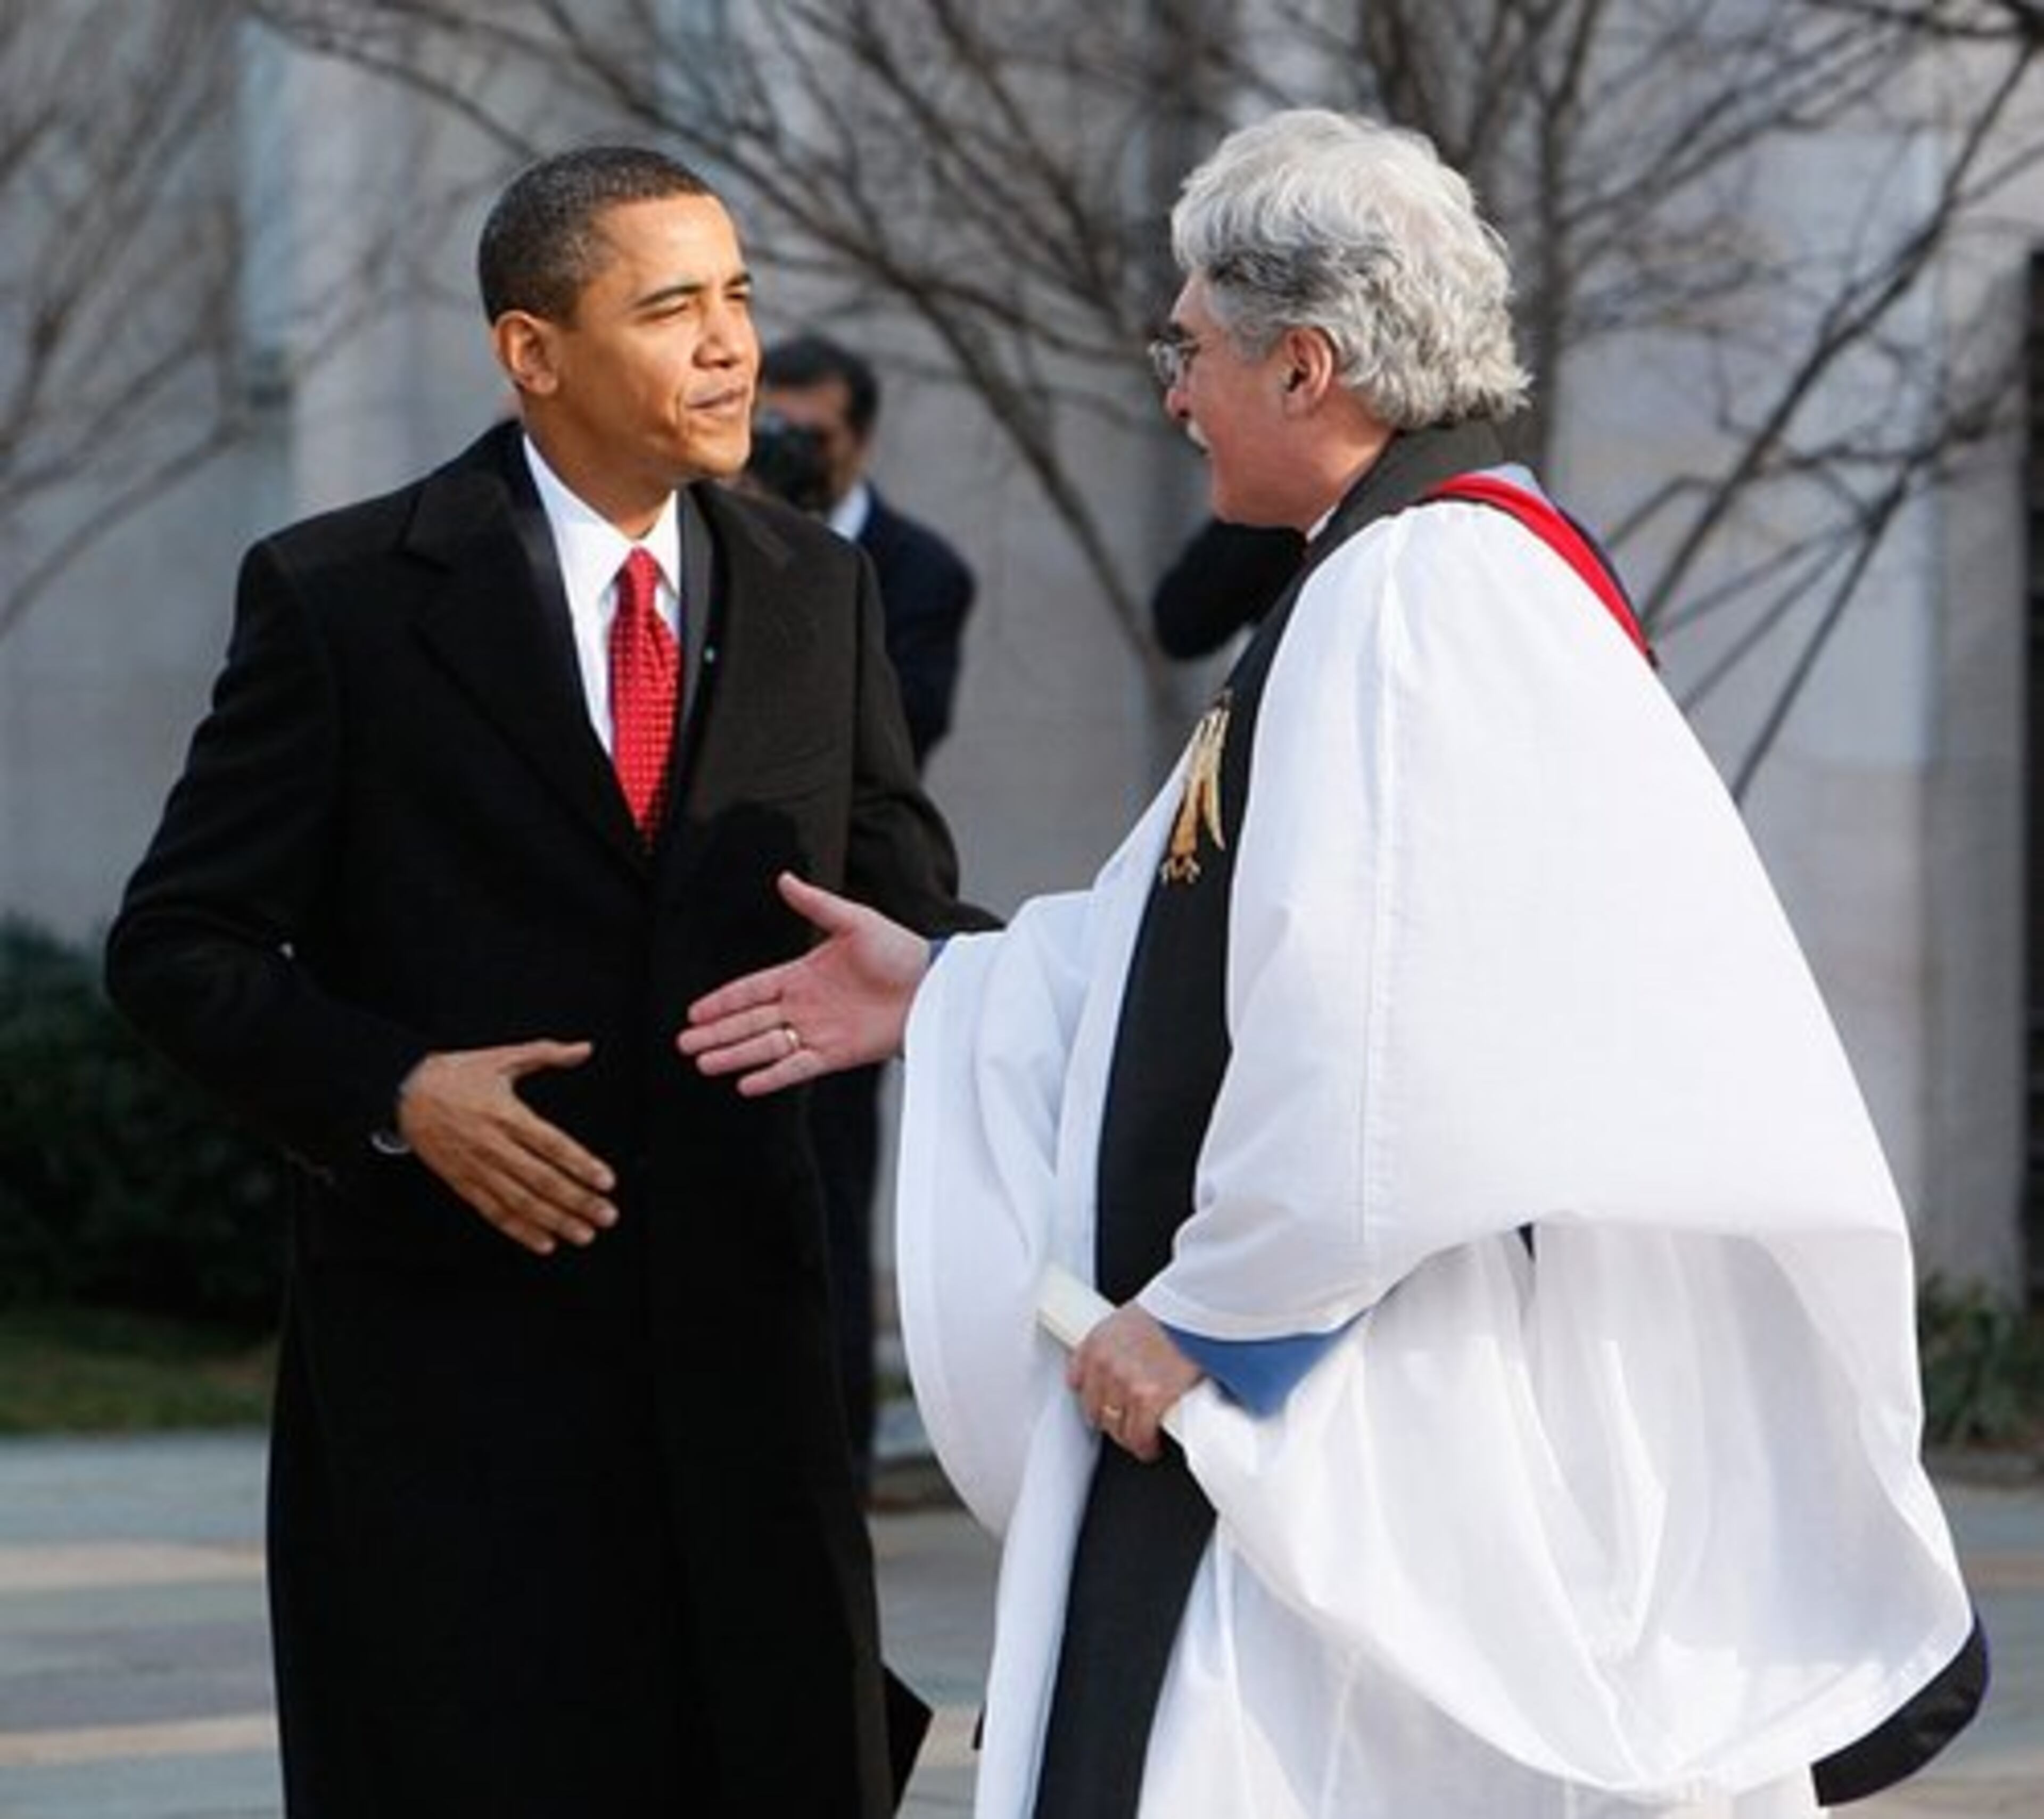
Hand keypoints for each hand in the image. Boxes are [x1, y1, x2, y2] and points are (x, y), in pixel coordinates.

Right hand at [396, 1041, 617, 1255]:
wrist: (403, 1091)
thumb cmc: (454, 1076)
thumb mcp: (501, 1057)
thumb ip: (546, 1054)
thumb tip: (583, 1049)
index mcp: (507, 1114)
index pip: (552, 1145)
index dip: (580, 1164)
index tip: (606, 1181)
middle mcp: (493, 1145)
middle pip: (541, 1179)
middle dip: (576, 1201)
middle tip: (605, 1216)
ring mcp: (477, 1167)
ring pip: (520, 1201)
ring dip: (554, 1221)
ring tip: (583, 1234)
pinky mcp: (462, 1182)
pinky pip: (493, 1211)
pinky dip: (518, 1230)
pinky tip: (542, 1242)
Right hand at [678, 871, 929, 1096]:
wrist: (934, 985)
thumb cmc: (899, 950)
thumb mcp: (855, 920)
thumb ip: (816, 904)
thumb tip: (784, 878)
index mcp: (802, 974)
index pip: (752, 989)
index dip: (722, 1001)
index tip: (694, 1012)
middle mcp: (804, 1006)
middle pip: (750, 1021)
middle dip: (717, 1032)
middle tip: (685, 1043)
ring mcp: (818, 1031)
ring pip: (765, 1046)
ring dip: (735, 1054)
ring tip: (703, 1063)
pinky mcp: (837, 1054)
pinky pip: (797, 1067)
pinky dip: (772, 1075)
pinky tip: (746, 1082)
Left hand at [1068, 1304, 1202, 1463]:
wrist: (1196, 1308)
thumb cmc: (1173, 1309)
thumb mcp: (1132, 1317)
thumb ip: (1122, 1341)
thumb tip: (1130, 1356)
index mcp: (1097, 1342)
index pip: (1077, 1381)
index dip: (1093, 1394)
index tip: (1103, 1399)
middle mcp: (1105, 1365)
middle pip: (1095, 1409)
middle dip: (1109, 1416)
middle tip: (1125, 1419)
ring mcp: (1125, 1384)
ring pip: (1116, 1427)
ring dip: (1127, 1434)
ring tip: (1139, 1435)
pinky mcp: (1148, 1400)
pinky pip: (1139, 1437)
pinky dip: (1145, 1447)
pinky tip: (1151, 1446)